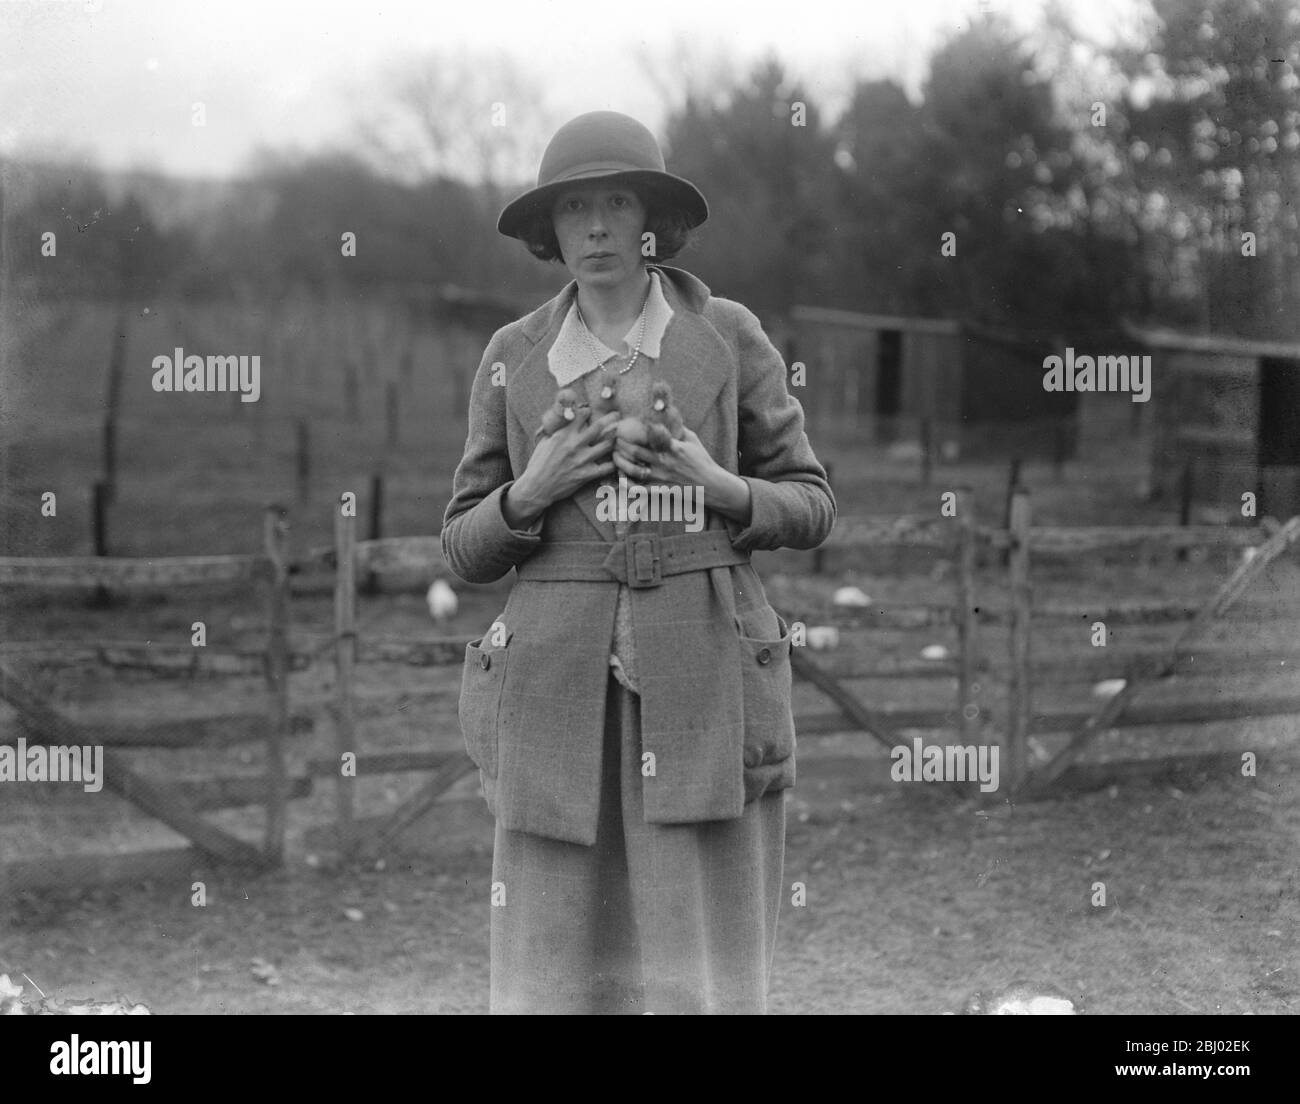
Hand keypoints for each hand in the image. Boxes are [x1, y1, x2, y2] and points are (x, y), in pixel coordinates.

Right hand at [504, 408, 618, 527]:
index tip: (593, 411)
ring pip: (607, 445)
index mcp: (563, 434)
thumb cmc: (539, 463)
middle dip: (611, 418)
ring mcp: (582, 460)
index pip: (582, 415)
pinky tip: (617, 459)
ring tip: (620, 435)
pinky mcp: (586, 474)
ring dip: (615, 439)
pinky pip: (607, 467)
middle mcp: (574, 445)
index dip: (589, 411)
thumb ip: (556, 428)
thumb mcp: (544, 440)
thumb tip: (564, 416)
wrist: (537, 487)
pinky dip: (614, 463)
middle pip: (599, 426)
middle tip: (618, 415)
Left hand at [612, 426, 752, 523]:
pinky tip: (619, 478)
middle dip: (621, 444)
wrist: (710, 485)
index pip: (649, 436)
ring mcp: (660, 477)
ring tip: (614, 456)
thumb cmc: (701, 460)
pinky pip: (639, 489)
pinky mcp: (659, 490)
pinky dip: (627, 484)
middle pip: (635, 452)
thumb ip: (678, 428)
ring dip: (620, 462)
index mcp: (672, 447)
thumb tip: (666, 414)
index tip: (624, 423)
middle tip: (613, 438)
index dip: (634, 429)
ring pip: (633, 470)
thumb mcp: (692, 440)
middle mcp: (664, 462)